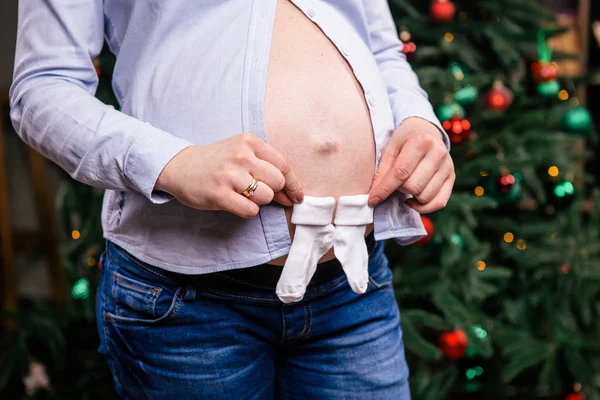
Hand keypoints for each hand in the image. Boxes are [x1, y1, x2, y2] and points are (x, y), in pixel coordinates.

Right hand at [156, 133, 303, 217]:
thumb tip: (293, 195)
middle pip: (277, 182)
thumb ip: (267, 167)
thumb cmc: (218, 162)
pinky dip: (247, 210)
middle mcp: (241, 155)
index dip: (293, 184)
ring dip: (259, 201)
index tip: (296, 196)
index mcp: (249, 142)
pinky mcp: (218, 193)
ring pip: (265, 197)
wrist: (180, 166)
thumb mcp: (242, 152)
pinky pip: (249, 210)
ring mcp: (229, 174)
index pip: (284, 166)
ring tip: (243, 194)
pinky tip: (236, 202)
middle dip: (273, 192)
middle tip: (259, 193)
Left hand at [368, 118, 453, 213]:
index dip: (384, 189)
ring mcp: (448, 166)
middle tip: (395, 183)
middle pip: (413, 186)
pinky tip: (413, 200)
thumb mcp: (390, 149)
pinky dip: (423, 207)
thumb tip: (374, 196)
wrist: (426, 131)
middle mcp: (438, 153)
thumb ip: (382, 171)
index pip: (400, 173)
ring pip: (425, 196)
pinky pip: (439, 203)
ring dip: (410, 196)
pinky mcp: (452, 178)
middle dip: (398, 189)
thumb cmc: (404, 141)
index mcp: (421, 141)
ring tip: (405, 185)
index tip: (372, 200)